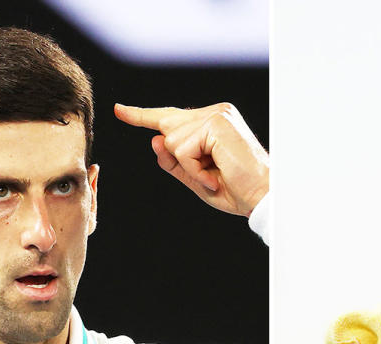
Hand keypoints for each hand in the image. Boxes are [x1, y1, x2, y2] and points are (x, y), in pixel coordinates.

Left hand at [114, 103, 268, 216]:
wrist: (261, 197)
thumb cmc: (235, 190)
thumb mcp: (195, 178)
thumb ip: (173, 161)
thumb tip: (154, 140)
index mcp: (212, 121)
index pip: (171, 117)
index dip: (142, 115)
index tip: (119, 110)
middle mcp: (215, 112)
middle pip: (167, 130)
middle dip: (181, 160)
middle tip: (214, 175)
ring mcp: (216, 114)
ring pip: (172, 141)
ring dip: (190, 168)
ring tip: (216, 175)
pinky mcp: (215, 122)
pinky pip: (182, 149)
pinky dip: (194, 169)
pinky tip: (214, 175)